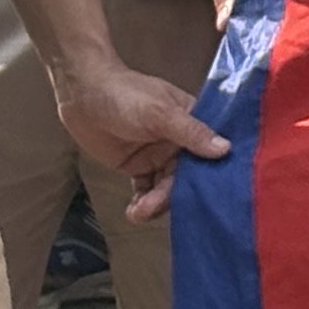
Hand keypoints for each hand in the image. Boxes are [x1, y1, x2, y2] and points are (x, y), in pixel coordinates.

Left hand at [52, 51, 229, 223]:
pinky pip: (146, 189)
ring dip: (154, 203)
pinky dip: (142, 202)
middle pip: (184, 177)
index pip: (208, 153)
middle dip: (170, 195)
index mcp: (191, 123)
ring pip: (165, 186)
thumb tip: (225, 149)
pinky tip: (134, 211)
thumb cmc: (126, 95)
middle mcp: (178, 141)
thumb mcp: (160, 113)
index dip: (208, 175)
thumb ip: (191, 132)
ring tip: (138, 213)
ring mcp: (157, 155)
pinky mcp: (137, 166)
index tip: (205, 199)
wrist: (82, 94)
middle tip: (153, 207)